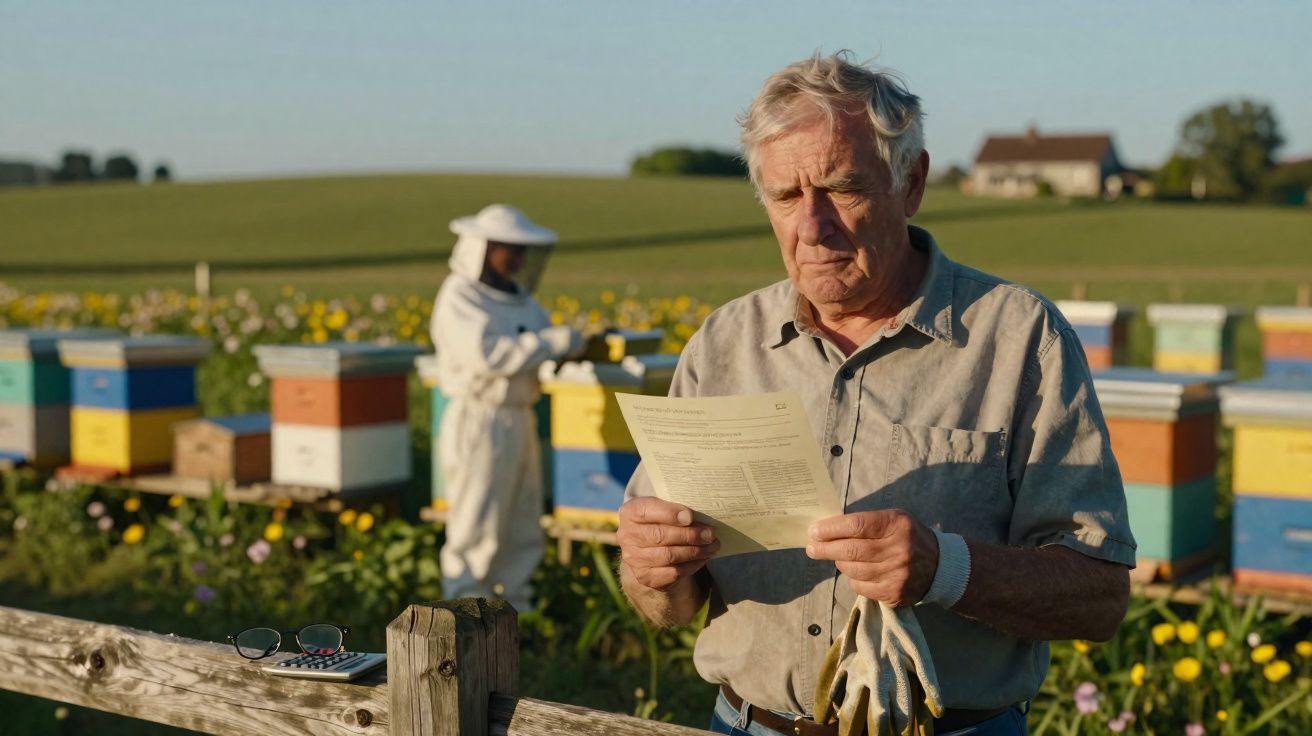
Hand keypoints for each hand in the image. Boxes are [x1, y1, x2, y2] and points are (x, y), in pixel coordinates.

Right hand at [617, 497, 718, 590]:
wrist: (649, 550)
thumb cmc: (661, 522)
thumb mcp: (663, 508)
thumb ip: (675, 508)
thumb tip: (696, 517)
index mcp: (630, 512)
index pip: (646, 510)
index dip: (669, 513)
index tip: (690, 517)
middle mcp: (626, 536)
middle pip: (660, 535)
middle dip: (689, 535)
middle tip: (710, 534)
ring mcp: (634, 559)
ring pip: (669, 555)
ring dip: (695, 551)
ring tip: (712, 546)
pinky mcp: (645, 577)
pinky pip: (673, 572)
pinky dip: (692, 565)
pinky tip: (704, 558)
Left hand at [806, 510, 938, 606]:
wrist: (940, 566)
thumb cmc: (908, 537)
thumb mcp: (893, 519)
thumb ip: (865, 522)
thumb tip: (827, 528)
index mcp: (896, 525)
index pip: (856, 526)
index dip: (831, 529)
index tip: (814, 531)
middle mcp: (898, 550)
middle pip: (851, 550)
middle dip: (825, 548)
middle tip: (811, 547)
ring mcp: (896, 575)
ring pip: (853, 570)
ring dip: (839, 563)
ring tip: (836, 556)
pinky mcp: (893, 594)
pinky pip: (860, 586)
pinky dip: (853, 578)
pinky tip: (856, 571)